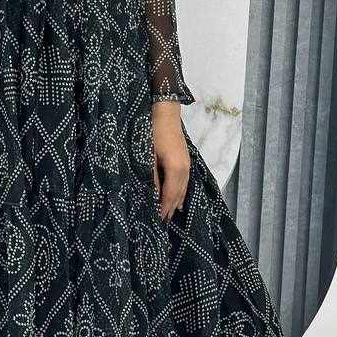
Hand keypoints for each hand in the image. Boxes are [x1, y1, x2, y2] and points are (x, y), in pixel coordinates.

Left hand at [151, 102, 189, 221]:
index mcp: (175, 169)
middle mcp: (185, 170)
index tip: (156, 221)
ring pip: (183, 190)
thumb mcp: (148, 155)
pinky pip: (185, 183)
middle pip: (178, 195)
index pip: (169, 195)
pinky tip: (179, 201)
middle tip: (161, 224)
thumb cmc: (153, 132)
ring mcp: (187, 165)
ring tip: (169, 216)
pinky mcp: (186, 161)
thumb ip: (150, 176)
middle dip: (170, 210)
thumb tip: (150, 195)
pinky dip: (181, 194)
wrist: (165, 112)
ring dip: (176, 203)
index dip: (163, 209)